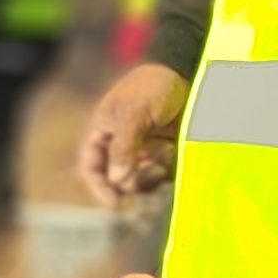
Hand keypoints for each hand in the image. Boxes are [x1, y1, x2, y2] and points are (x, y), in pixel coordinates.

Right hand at [76, 63, 189, 204]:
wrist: (186, 72)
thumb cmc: (151, 86)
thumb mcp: (133, 113)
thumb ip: (123, 147)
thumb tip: (117, 181)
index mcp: (101, 135)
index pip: (91, 170)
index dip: (98, 189)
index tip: (114, 205)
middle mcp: (119, 149)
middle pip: (117, 183)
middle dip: (131, 183)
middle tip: (149, 173)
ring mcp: (143, 153)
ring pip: (141, 182)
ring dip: (152, 175)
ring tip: (164, 152)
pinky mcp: (165, 155)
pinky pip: (163, 175)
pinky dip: (167, 168)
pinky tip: (173, 148)